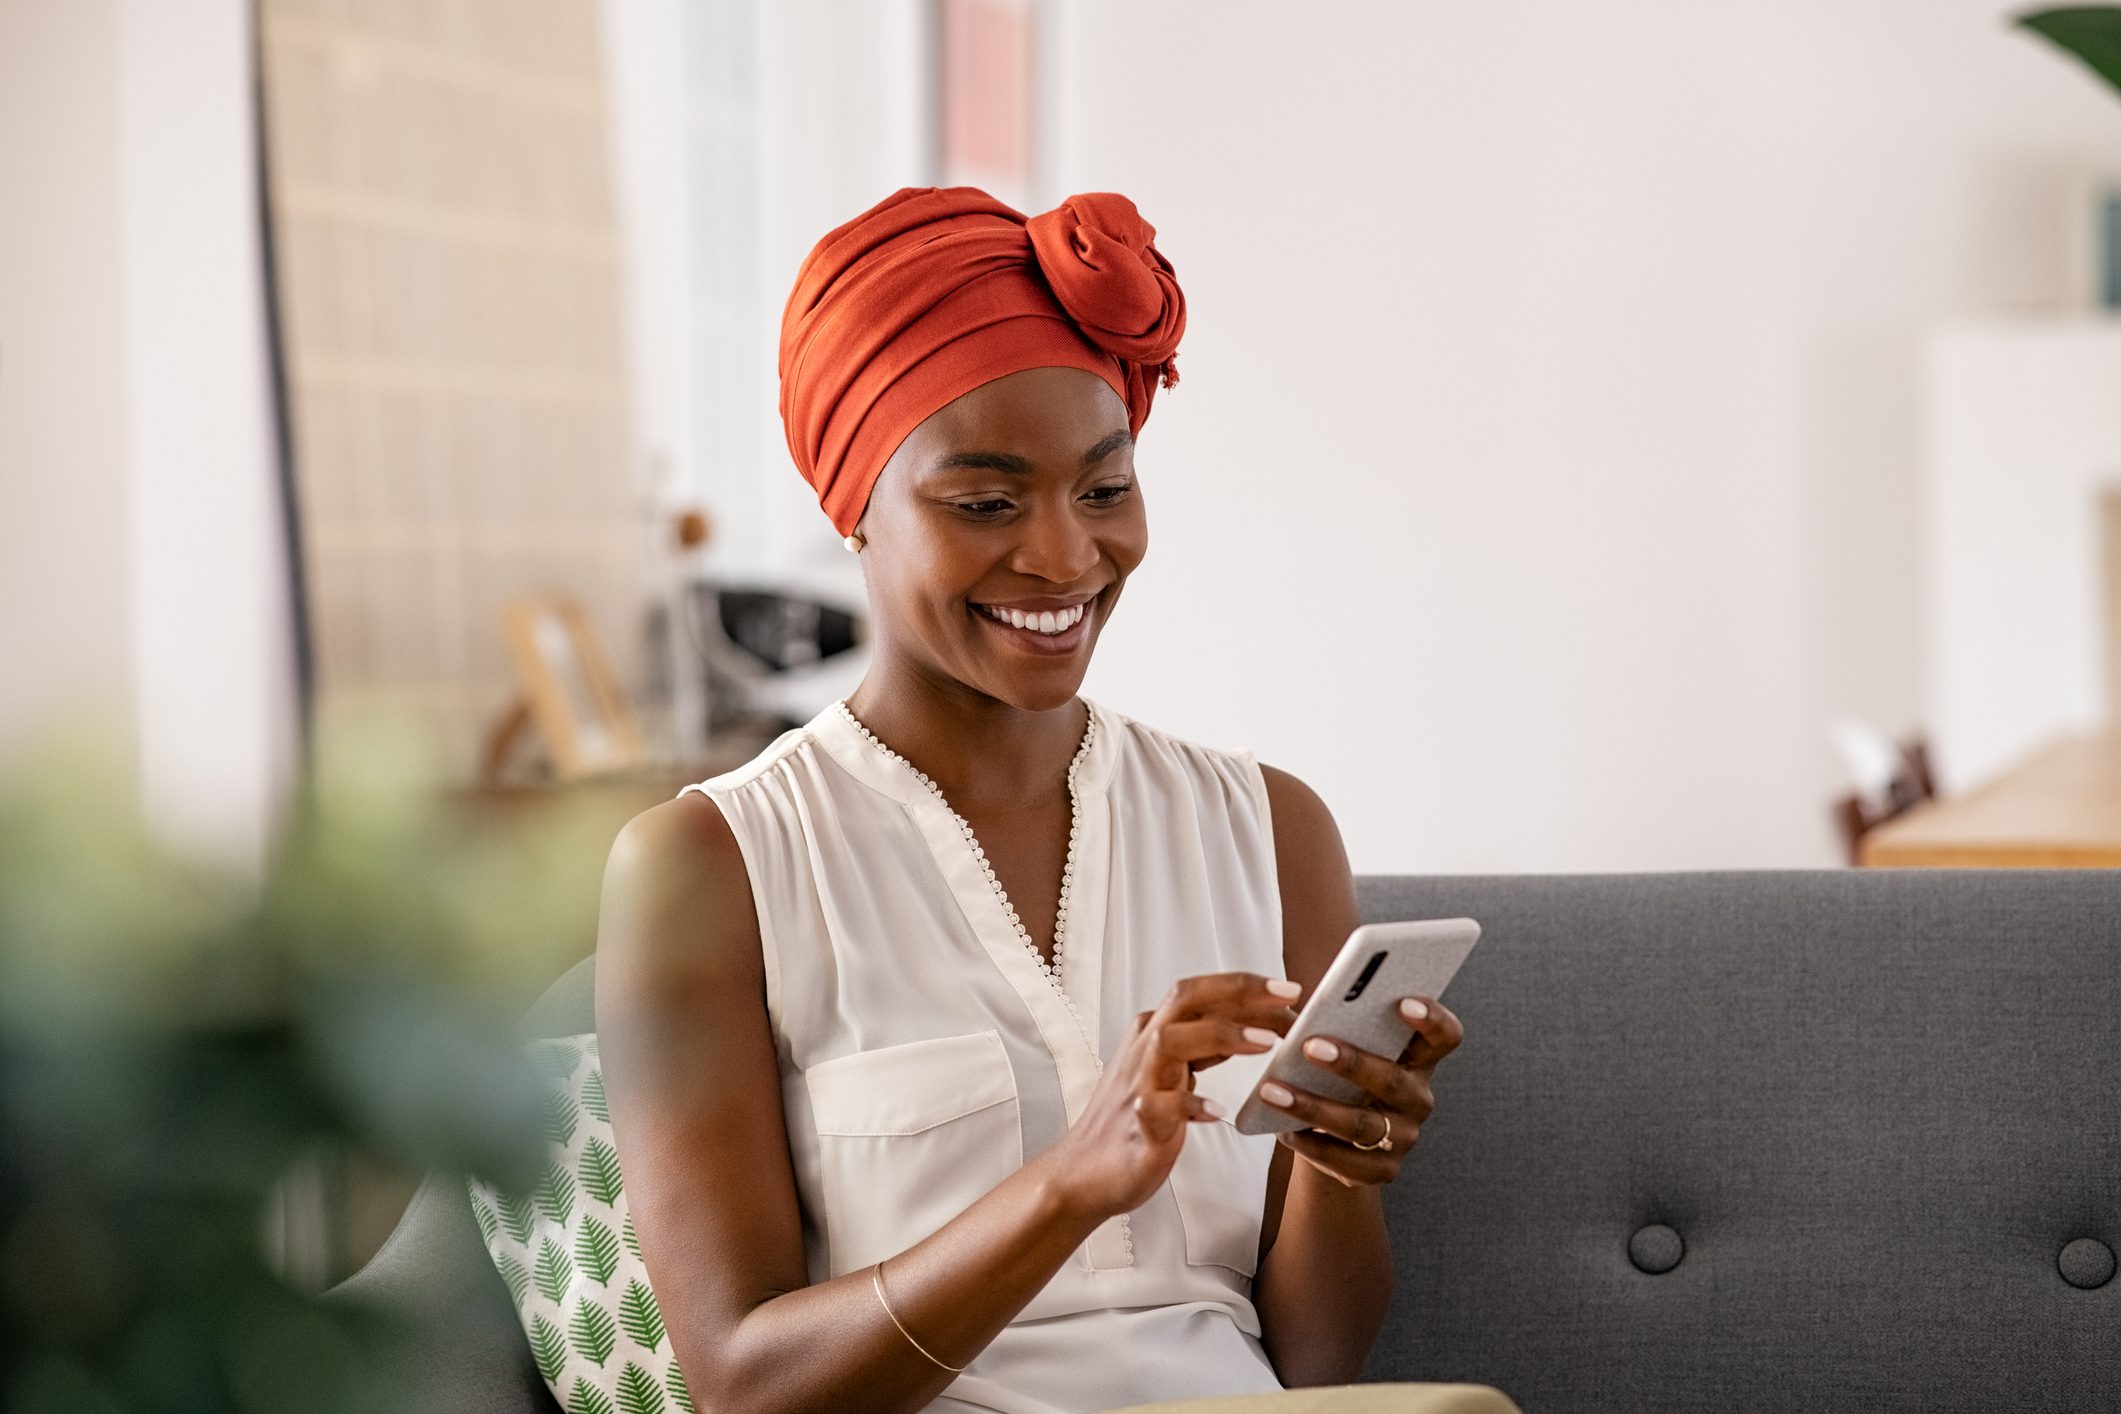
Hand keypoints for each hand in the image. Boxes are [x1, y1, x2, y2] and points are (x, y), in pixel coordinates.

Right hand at [1043, 972, 1300, 1219]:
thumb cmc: (1137, 1118)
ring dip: (1221, 1035)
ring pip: (1171, 1040)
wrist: (1086, 1172)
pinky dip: (1191, 1103)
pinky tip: (1220, 1111)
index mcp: (1155, 1031)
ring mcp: (1138, 1083)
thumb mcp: (1176, 1071)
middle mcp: (1144, 1048)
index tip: (1289, 989)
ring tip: (1267, 1042)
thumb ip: (1207, 1045)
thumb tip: (1258, 1024)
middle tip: (1289, 997)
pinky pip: (1160, 1105)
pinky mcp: (1138, 1123)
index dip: (1245, 986)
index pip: (1200, 992)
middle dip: (1239, 992)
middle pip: (1186, 998)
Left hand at [1261, 994, 1463, 1186]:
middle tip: (1310, 1046)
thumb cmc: (1339, 1077)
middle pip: (1394, 1081)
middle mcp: (1418, 1098)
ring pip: (1362, 1124)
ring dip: (1314, 1106)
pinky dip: (1310, 1144)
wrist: (1336, 1138)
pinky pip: (1345, 1159)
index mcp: (1417, 1058)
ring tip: (1273, 1092)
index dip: (1432, 1019)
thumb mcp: (1346, 1048)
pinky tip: (1283, 1130)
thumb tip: (1291, 1004)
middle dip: (1351, 1063)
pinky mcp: (1382, 1169)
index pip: (1444, 1036)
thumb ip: (1337, 1027)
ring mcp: (1403, 1137)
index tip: (1404, 1002)